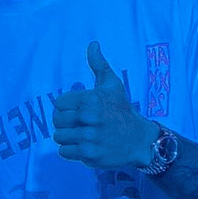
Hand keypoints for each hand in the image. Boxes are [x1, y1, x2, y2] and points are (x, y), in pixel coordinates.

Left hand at [52, 41, 157, 169]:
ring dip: (68, 137)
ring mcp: (90, 137)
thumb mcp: (112, 85)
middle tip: (80, 124)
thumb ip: (99, 64)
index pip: (58, 104)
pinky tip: (84, 145)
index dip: (65, 107)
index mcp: (91, 99)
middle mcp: (90, 118)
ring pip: (59, 136)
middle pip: (57, 120)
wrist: (140, 140)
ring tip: (82, 135)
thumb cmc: (121, 110)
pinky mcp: (90, 155)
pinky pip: (64, 152)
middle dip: (65, 122)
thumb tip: (93, 44)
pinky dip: (71, 151)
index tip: (78, 110)